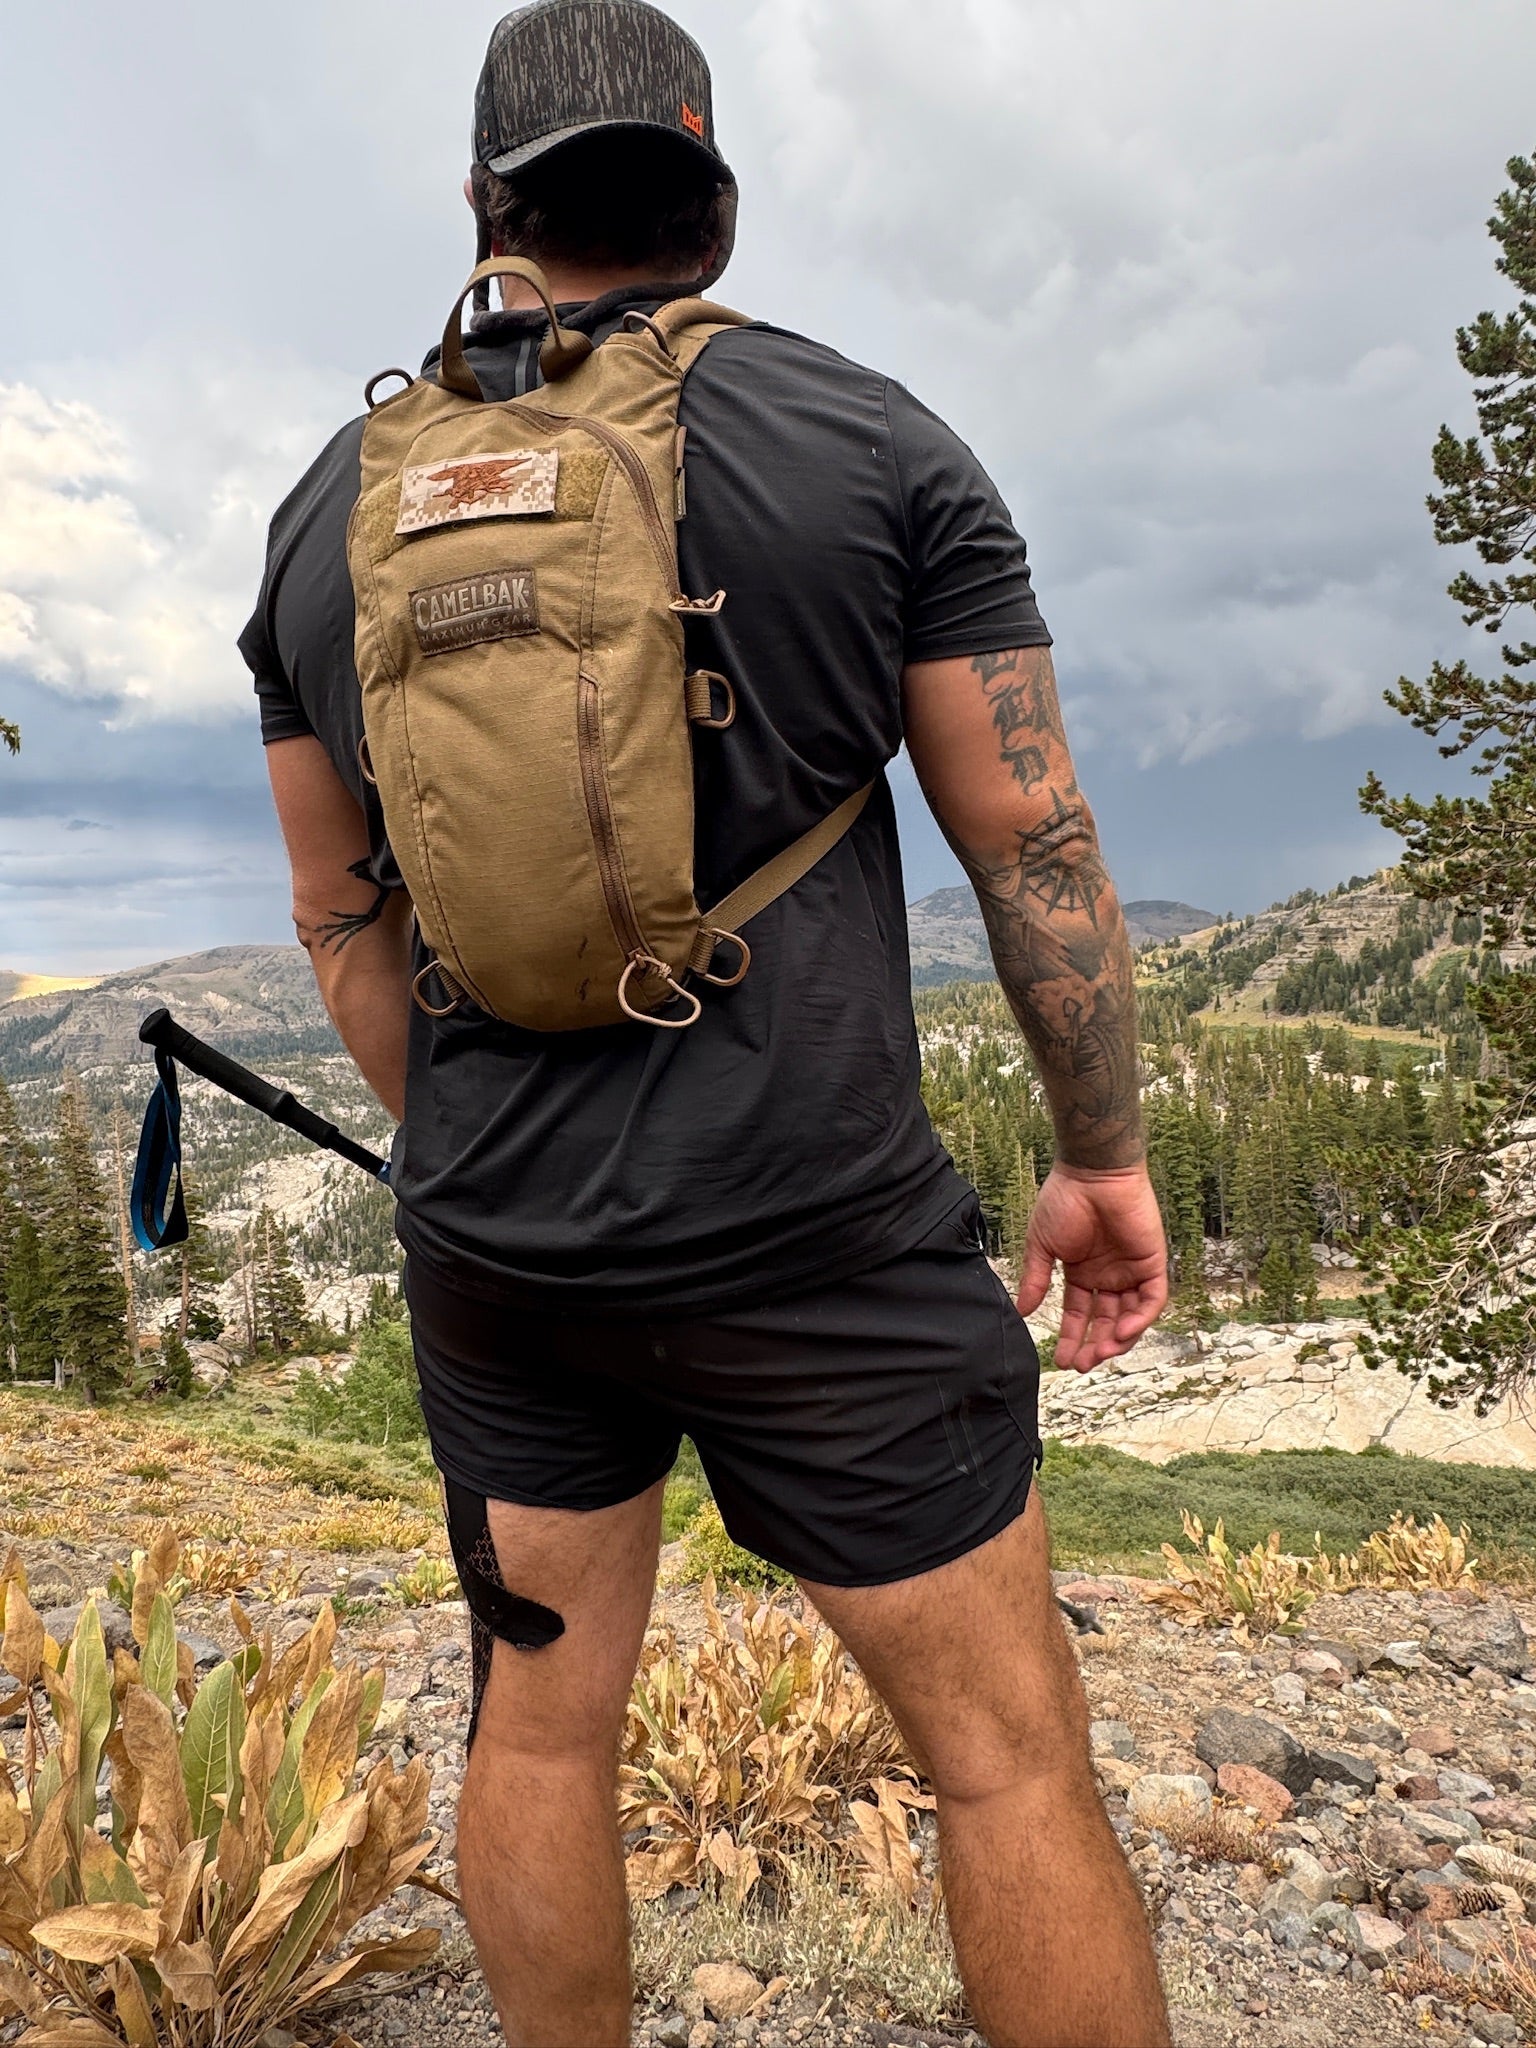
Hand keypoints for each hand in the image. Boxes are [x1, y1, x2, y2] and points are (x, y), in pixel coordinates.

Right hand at [1016, 1162, 1167, 1372]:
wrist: (1091, 1172)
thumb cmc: (1064, 1199)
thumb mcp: (1042, 1245)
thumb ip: (1036, 1279)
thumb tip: (1022, 1310)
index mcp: (1083, 1271)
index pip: (1080, 1314)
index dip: (1072, 1337)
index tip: (1061, 1360)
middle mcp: (1109, 1275)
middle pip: (1106, 1321)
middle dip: (1094, 1345)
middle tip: (1081, 1364)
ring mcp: (1132, 1269)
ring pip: (1130, 1316)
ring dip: (1117, 1339)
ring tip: (1100, 1354)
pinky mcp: (1153, 1261)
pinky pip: (1152, 1298)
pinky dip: (1140, 1318)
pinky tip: (1121, 1332)